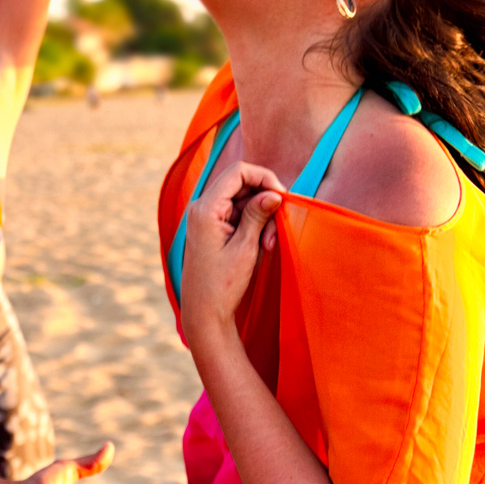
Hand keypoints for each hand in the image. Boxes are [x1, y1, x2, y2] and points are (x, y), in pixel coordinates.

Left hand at [180, 160, 286, 339]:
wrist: (204, 311)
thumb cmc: (223, 284)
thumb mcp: (245, 247)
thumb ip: (257, 215)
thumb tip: (274, 193)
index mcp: (205, 208)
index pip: (238, 172)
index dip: (265, 178)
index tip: (283, 197)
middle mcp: (201, 207)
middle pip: (241, 185)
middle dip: (265, 202)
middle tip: (277, 230)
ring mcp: (205, 216)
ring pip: (242, 200)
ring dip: (261, 217)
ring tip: (268, 245)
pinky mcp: (211, 227)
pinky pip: (237, 214)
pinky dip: (253, 225)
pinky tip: (261, 246)